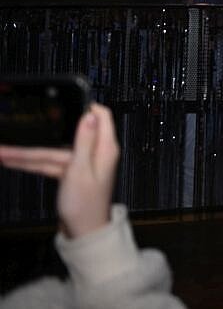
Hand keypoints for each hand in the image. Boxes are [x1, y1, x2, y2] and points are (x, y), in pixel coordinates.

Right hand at [0, 103, 120, 239]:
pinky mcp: (71, 175)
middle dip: (40, 134)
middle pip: (66, 136)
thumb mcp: (81, 170)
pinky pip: (49, 164)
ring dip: (27, 152)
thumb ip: (85, 141)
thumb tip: (90, 114)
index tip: (65, 97)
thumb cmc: (86, 206)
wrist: (83, 235)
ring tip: (2, 150)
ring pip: (52, 152)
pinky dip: (32, 164)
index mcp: (104, 148)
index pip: (101, 116)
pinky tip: (11, 160)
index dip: (84, 105)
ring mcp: (82, 164)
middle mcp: (95, 153)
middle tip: (18, 126)